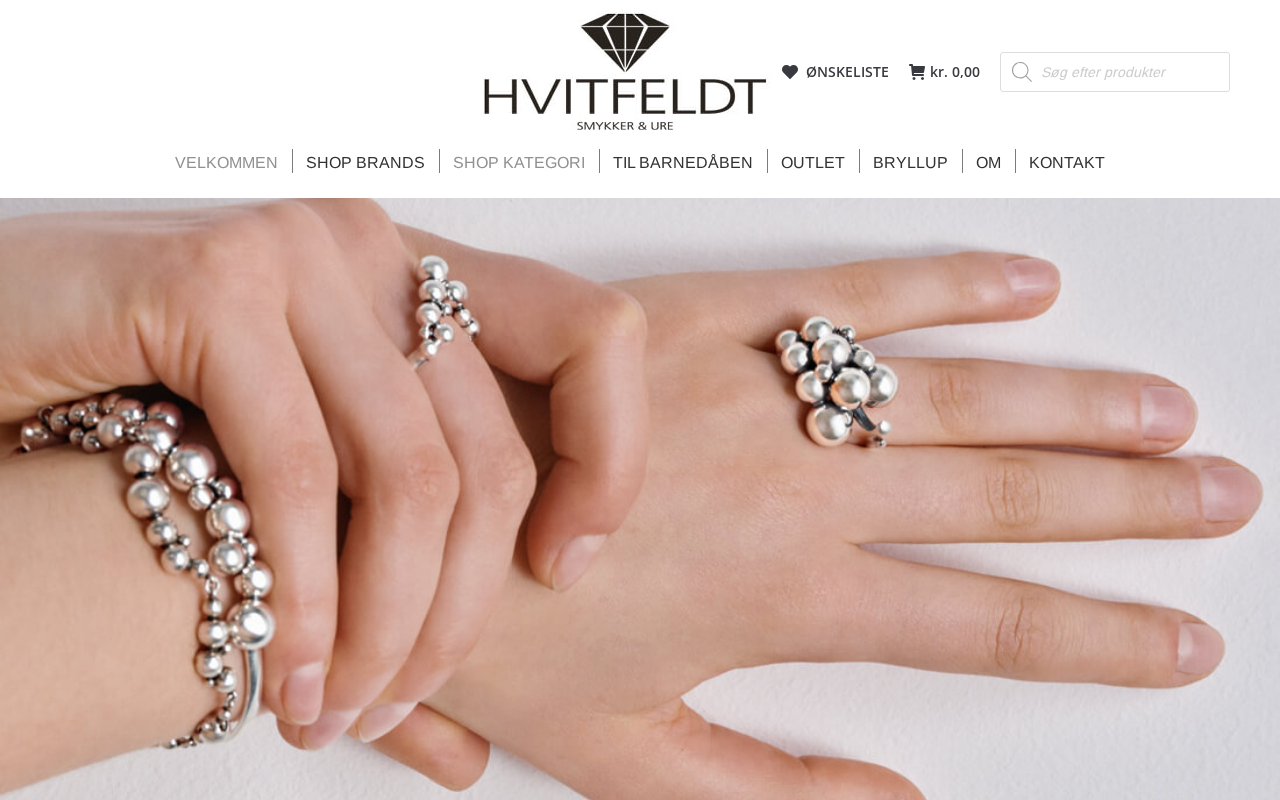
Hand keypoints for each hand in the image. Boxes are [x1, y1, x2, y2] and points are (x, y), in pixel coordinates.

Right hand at [0, 200, 646, 752]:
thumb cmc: (124, 426)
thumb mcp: (282, 501)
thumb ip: (375, 605)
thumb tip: (466, 750)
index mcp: (410, 282)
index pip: (589, 338)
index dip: (609, 459)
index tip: (567, 567)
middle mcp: (369, 252)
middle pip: (490, 453)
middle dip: (454, 615)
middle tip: (392, 701)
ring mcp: (296, 255)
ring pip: (410, 473)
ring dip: (382, 626)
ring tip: (333, 706)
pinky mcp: (209, 282)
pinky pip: (298, 473)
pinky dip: (299, 598)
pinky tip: (277, 671)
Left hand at [359, 252, 1260, 796]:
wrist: (391, 503)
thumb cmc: (492, 630)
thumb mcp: (624, 760)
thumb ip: (772, 795)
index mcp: (787, 598)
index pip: (987, 624)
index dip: (1097, 634)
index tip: (1180, 634)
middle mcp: (795, 492)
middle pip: (1001, 496)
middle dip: (1125, 504)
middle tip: (1218, 496)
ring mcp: (757, 397)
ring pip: (955, 395)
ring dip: (1072, 406)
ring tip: (1162, 413)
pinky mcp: (705, 319)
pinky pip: (848, 293)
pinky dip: (944, 287)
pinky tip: (1020, 284)